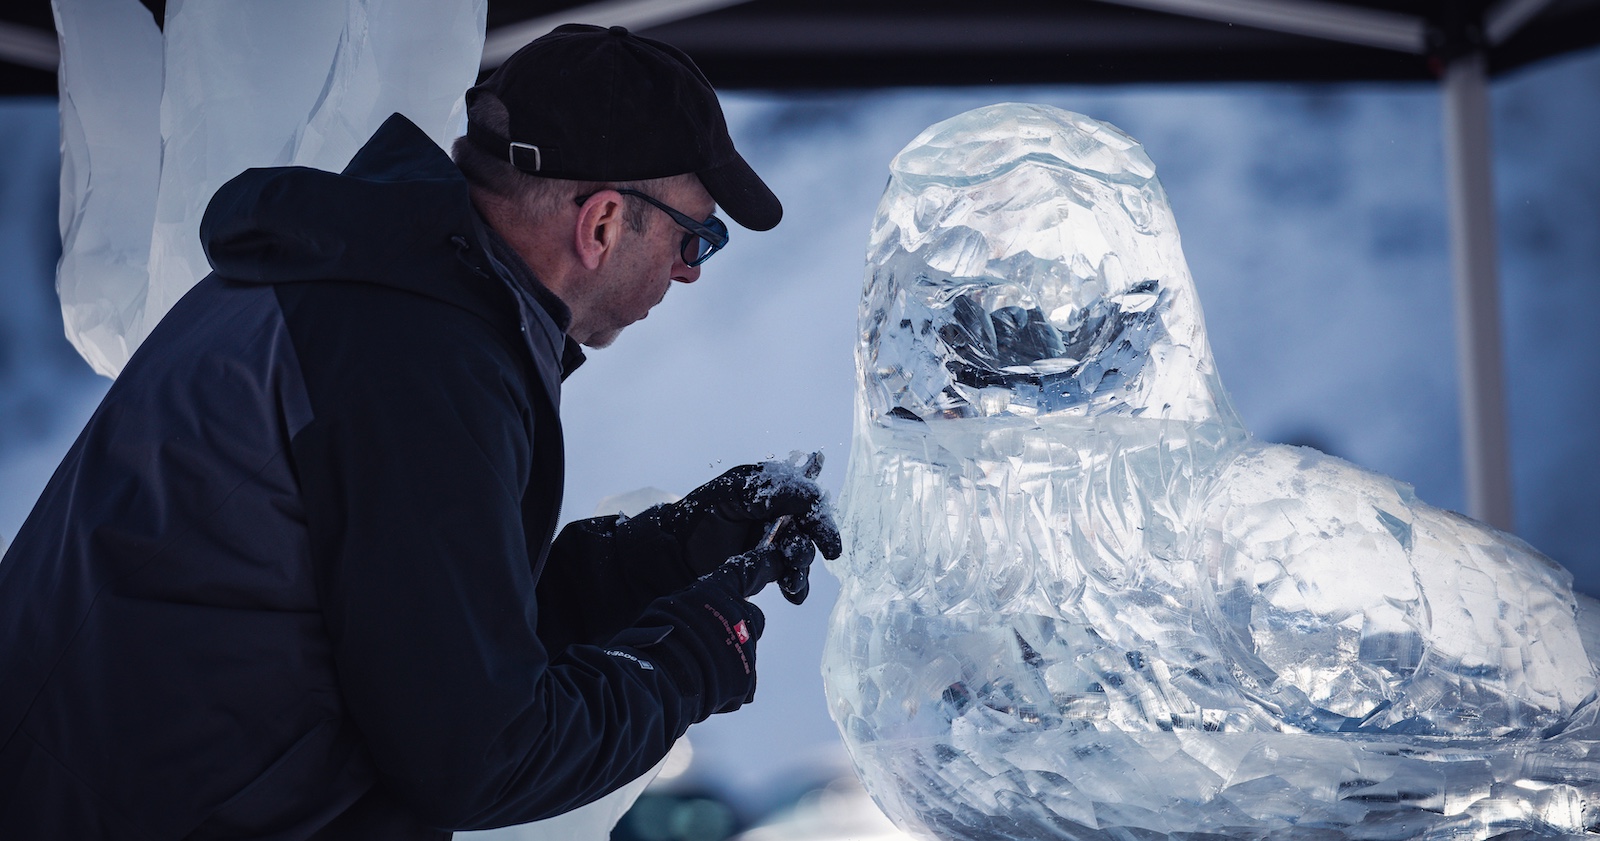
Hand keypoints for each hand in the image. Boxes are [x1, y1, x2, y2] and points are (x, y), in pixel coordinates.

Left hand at [653, 455, 840, 602]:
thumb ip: (772, 492)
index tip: (826, 539)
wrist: (674, 551)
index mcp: (772, 492)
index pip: (807, 503)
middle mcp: (777, 518)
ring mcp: (773, 545)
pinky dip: (797, 588)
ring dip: (802, 570)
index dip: (820, 520)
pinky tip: (792, 594)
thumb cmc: (698, 514)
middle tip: (794, 557)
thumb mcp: (733, 492)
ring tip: (789, 581)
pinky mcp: (767, 570)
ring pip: (801, 558)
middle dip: (806, 547)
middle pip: (808, 533)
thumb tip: (809, 496)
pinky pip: (791, 579)